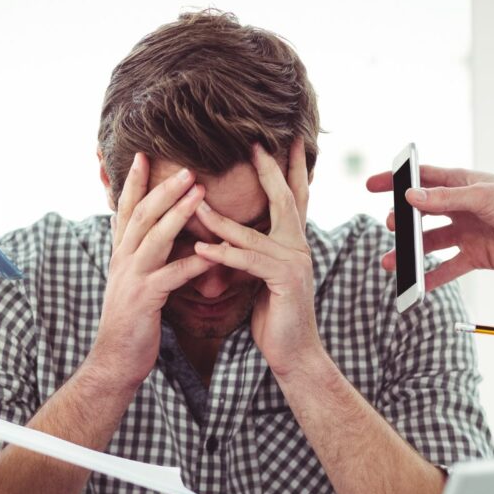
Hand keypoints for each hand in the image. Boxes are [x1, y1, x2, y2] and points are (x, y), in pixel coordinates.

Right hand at [89, 153, 213, 388]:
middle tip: (187, 166)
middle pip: (142, 215)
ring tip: (200, 193)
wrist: (114, 360)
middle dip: (163, 188)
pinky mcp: (145, 299)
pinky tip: (215, 253)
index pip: (126, 210)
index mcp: (120, 254)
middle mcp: (122, 260)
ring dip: (178, 213)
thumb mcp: (132, 282)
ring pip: (155, 237)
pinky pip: (172, 275)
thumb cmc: (131, 322)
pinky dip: (194, 262)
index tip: (144, 155)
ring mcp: (131, 278)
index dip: (134, 182)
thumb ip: (141, 257)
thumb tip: (152, 236)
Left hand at [194, 140, 319, 376]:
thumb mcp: (262, 277)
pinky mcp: (284, 281)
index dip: (288, 168)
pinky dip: (223, 254)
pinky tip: (201, 249)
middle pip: (285, 199)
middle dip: (269, 170)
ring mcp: (295, 262)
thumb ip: (253, 252)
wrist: (293, 353)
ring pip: (253, 232)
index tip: (284, 140)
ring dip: (220, 218)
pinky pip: (248, 261)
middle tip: (254, 143)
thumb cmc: (274, 316)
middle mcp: (299, 247)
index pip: (292, 197)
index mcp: (293, 243)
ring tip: (195, 202)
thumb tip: (231, 234)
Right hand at [364, 165, 493, 290]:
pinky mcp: (475, 256)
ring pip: (429, 244)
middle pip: (421, 215)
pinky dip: (431, 278)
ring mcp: (466, 233)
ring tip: (390, 263)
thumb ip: (445, 199)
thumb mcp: (482, 197)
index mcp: (461, 185)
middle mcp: (460, 208)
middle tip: (390, 226)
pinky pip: (447, 269)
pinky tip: (415, 286)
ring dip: (410, 253)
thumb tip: (410, 198)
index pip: (421, 180)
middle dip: (401, 222)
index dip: (396, 182)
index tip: (371, 185)